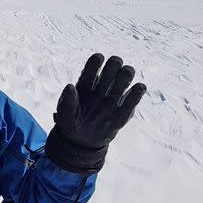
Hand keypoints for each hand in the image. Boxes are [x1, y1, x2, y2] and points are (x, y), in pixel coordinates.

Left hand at [46, 54, 145, 172]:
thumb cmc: (70, 124)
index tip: (99, 59)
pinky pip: (131, 101)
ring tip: (123, 79)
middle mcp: (101, 88)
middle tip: (114, 67)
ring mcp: (112, 99)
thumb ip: (67, 102)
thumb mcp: (64, 115)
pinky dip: (137, 93)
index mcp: (85, 85)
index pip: (92, 66)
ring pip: (124, 78)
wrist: (80, 143)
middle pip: (112, 67)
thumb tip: (70, 86)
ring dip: (126, 74)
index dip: (96, 60)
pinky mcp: (122, 113)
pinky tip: (138, 87)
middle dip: (115, 64)